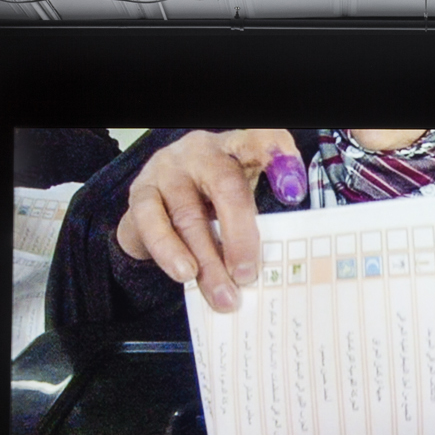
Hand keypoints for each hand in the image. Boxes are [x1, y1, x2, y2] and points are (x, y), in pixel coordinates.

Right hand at [115, 128, 300, 312]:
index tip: (293, 191)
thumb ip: (257, 222)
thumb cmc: (210, 201)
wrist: (160, 204)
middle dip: (239, 238)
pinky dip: (169, 251)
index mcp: (236, 148)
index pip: (260, 141)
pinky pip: (151, 223)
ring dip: (206, 261)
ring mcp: (168, 170)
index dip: (278, 157)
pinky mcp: (140, 193)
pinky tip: (184, 274)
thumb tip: (268, 263)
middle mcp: (202, 152)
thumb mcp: (240, 200)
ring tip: (221, 294)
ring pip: (188, 215)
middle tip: (247, 277)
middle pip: (226, 187)